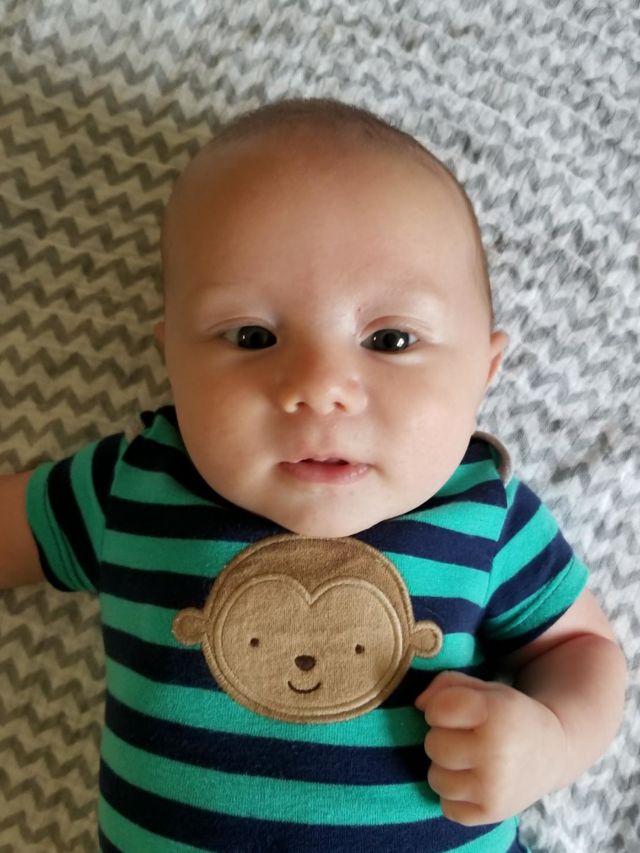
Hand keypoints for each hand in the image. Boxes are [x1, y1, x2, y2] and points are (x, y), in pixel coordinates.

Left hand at [415, 671, 566, 825]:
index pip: (438, 710)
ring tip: (470, 760)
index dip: (441, 707)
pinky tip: (474, 781)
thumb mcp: (484, 689)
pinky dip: (455, 795)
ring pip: (435, 778)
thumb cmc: (508, 714)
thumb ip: (446, 685)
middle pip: (433, 745)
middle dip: (443, 737)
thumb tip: (418, 705)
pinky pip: (446, 807)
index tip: (457, 711)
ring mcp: (493, 788)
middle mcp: (496, 753)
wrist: (552, 751)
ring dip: (446, 768)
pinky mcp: (491, 814)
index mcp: (496, 714)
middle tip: (466, 737)